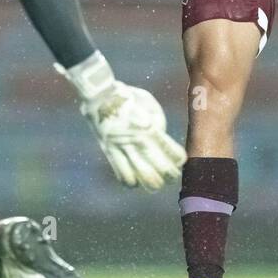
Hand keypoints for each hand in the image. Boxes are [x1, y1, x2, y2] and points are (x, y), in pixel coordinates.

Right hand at [57, 52, 185, 190]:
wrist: (98, 94)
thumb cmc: (127, 96)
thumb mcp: (148, 102)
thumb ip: (158, 120)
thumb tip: (160, 135)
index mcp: (151, 127)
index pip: (173, 153)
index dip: (179, 160)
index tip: (178, 159)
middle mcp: (138, 140)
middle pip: (161, 170)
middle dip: (169, 176)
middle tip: (170, 174)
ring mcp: (122, 147)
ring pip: (142, 176)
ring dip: (151, 183)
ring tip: (153, 181)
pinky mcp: (109, 151)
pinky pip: (121, 174)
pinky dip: (131, 181)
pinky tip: (134, 178)